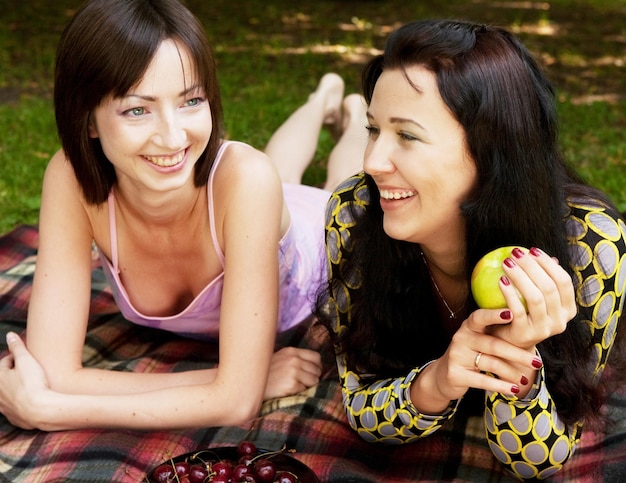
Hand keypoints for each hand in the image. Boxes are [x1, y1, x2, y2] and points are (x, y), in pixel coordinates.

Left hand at [0, 332, 51, 428]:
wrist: (40, 410)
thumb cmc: (33, 383)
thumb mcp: (26, 360)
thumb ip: (17, 347)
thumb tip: (9, 335)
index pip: (4, 363)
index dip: (15, 358)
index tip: (25, 357)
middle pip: (4, 380)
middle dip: (13, 374)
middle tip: (26, 370)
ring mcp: (5, 408)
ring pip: (6, 396)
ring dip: (15, 389)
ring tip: (28, 385)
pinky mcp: (14, 418)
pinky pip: (13, 409)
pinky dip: (19, 403)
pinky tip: (29, 401)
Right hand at [263, 346, 321, 399]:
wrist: (250, 384)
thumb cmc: (266, 373)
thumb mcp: (280, 358)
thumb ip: (295, 358)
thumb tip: (314, 366)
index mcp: (291, 351)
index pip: (316, 357)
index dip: (317, 366)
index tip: (312, 373)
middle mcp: (294, 360)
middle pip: (317, 370)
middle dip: (312, 377)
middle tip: (302, 382)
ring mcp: (293, 372)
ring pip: (314, 381)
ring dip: (307, 386)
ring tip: (295, 387)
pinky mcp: (291, 385)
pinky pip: (305, 390)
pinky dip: (299, 393)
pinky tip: (289, 392)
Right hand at [415, 309, 543, 413]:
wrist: (444, 375)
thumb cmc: (470, 354)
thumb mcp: (477, 339)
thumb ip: (494, 332)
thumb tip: (526, 325)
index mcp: (468, 327)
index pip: (479, 317)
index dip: (494, 315)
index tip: (512, 313)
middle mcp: (461, 338)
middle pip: (494, 345)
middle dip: (518, 355)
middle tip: (537, 362)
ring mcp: (457, 356)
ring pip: (491, 364)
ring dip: (512, 373)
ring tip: (525, 379)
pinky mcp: (456, 374)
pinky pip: (483, 381)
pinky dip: (501, 386)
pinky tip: (514, 389)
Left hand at [489, 247, 576, 349]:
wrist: (509, 344)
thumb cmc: (523, 314)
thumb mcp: (535, 297)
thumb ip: (541, 280)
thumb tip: (539, 254)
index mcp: (568, 310)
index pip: (563, 281)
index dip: (548, 264)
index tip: (532, 250)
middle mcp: (561, 321)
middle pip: (549, 287)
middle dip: (532, 266)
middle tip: (515, 253)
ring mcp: (545, 330)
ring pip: (535, 298)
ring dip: (520, 276)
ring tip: (506, 263)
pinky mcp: (526, 334)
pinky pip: (518, 310)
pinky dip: (509, 293)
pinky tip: (500, 280)